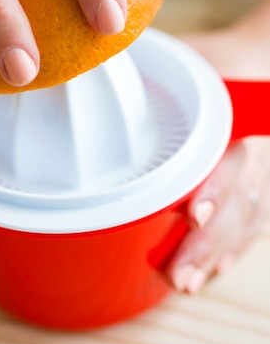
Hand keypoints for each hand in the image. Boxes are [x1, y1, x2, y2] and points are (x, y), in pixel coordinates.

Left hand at [167, 9, 269, 291]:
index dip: (217, 189)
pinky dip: (230, 251)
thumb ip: (159, 77)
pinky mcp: (262, 188)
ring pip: (245, 222)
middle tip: (178, 275)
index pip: (235, 158)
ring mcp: (264, 173)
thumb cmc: (223, 62)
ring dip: (215, 256)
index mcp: (243, 117)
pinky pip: (252, 226)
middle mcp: (258, 151)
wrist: (264, 66)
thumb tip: (92, 77)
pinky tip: (210, 271)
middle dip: (208, 243)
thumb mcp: (195, 60)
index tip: (194, 215)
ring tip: (185, 283)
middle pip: (239, 204)